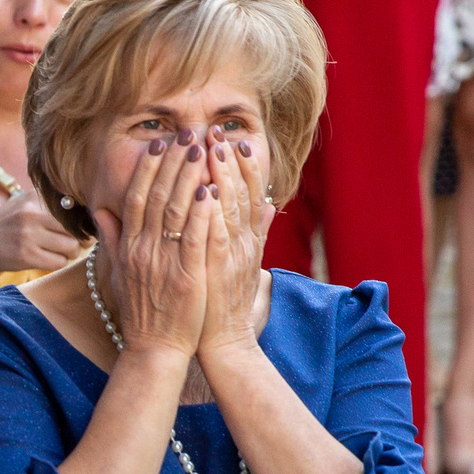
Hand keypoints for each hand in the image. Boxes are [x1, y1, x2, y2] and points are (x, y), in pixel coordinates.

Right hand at [0, 190, 79, 278]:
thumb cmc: (4, 226)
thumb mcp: (22, 204)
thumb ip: (48, 204)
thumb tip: (85, 215)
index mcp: (33, 197)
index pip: (73, 207)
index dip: (81, 220)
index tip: (82, 228)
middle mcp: (31, 213)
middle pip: (75, 228)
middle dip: (79, 239)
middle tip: (74, 244)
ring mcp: (28, 235)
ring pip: (71, 247)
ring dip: (70, 253)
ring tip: (60, 252)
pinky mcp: (26, 256)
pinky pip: (59, 262)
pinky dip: (59, 263)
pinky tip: (49, 260)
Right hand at [92, 130, 213, 360]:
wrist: (155, 349)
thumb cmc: (142, 311)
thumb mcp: (119, 272)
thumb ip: (112, 238)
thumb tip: (99, 210)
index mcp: (129, 246)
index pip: (137, 197)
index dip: (149, 168)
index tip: (160, 143)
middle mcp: (143, 249)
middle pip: (157, 196)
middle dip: (173, 162)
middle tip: (188, 134)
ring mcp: (164, 262)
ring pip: (176, 211)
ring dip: (189, 177)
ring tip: (202, 150)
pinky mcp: (186, 276)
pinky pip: (193, 239)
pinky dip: (201, 213)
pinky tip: (211, 190)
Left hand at [195, 124, 271, 362]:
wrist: (223, 341)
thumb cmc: (226, 302)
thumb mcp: (245, 263)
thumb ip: (256, 232)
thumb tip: (269, 205)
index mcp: (246, 239)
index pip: (247, 193)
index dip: (242, 166)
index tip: (233, 140)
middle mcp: (242, 242)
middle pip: (239, 192)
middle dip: (229, 160)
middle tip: (217, 132)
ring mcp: (230, 254)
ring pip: (227, 206)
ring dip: (220, 174)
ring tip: (210, 147)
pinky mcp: (216, 268)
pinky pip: (215, 233)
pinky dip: (212, 210)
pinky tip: (204, 188)